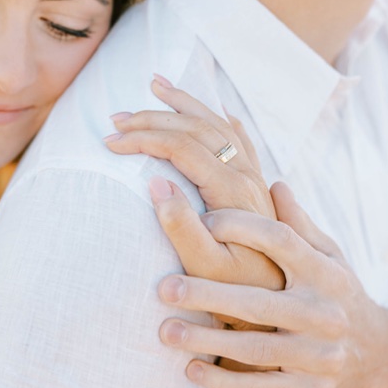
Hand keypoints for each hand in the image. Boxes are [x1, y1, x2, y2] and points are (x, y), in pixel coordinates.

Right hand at [107, 76, 283, 298]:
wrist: (278, 303)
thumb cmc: (235, 292)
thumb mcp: (202, 267)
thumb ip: (179, 225)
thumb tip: (155, 183)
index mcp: (232, 190)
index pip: (181, 146)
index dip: (142, 139)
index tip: (109, 144)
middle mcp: (247, 176)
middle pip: (197, 127)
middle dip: (153, 117)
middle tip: (115, 119)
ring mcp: (254, 178)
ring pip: (217, 124)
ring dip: (184, 103)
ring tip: (156, 85)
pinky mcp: (255, 188)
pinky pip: (240, 139)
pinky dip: (219, 117)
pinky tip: (213, 109)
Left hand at [158, 183, 387, 387]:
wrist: (380, 356)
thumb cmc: (338, 295)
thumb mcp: (331, 258)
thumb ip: (299, 227)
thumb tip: (272, 184)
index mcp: (326, 273)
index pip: (282, 242)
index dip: (242, 229)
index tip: (202, 221)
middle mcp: (325, 313)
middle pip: (260, 302)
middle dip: (209, 295)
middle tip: (164, 288)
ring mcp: (320, 355)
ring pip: (255, 349)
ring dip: (207, 341)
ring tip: (165, 331)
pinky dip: (224, 381)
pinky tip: (190, 370)